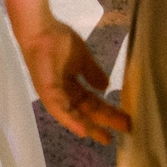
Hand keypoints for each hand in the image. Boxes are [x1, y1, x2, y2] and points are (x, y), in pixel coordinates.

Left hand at [16, 17, 130, 143]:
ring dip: (90, 127)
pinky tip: (83, 131)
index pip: (92, 103)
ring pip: (74, 115)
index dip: (108, 112)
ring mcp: (53, 94)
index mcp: (70, 86)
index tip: (125, 120)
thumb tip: (106, 87)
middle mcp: (62, 94)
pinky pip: (59, 109)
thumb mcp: (82, 58)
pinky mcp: (46, 91)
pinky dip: (71, 120)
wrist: (40, 28)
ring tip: (105, 138)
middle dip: (105, 122)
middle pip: (87, 112)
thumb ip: (93, 73)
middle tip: (125, 130)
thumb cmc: (58, 39)